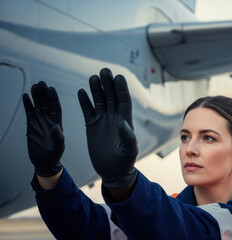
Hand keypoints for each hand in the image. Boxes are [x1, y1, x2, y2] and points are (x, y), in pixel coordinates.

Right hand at [23, 81, 63, 176]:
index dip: (53, 98)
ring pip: (38, 105)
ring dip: (36, 96)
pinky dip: (27, 104)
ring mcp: (40, 122)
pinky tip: (25, 96)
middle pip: (46, 103)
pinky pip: (29, 112)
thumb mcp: (58, 147)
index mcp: (58, 123)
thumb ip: (58, 136)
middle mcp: (49, 120)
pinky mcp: (31, 125)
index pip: (56, 107)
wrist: (44, 162)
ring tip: (34, 86)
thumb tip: (56, 126)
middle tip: (41, 82)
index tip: (51, 89)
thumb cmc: (54, 155)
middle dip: (44, 93)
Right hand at [78, 68, 137, 188]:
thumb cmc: (124, 162)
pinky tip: (81, 92)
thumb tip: (122, 122)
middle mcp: (114, 117)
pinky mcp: (91, 125)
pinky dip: (84, 101)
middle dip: (108, 84)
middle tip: (104, 71)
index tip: (118, 77)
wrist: (112, 171)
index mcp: (125, 121)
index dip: (121, 89)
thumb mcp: (129, 150)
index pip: (124, 100)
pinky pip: (87, 110)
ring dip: (96, 89)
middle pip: (111, 96)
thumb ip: (128, 137)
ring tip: (93, 77)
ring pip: (99, 100)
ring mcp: (102, 120)